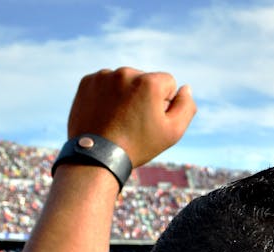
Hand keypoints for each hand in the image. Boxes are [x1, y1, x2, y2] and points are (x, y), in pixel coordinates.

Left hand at [66, 67, 195, 167]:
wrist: (97, 156)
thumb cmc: (138, 145)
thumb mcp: (173, 131)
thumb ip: (186, 106)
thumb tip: (185, 88)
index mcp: (149, 82)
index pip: (168, 82)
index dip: (164, 103)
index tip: (151, 119)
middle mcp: (125, 73)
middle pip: (145, 80)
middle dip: (143, 96)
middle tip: (134, 122)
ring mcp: (103, 76)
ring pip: (125, 81)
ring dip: (125, 95)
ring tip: (118, 119)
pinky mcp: (87, 82)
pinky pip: (105, 83)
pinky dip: (107, 95)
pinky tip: (106, 113)